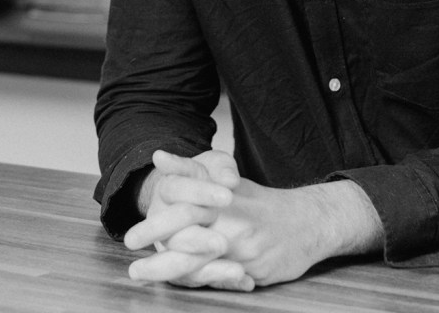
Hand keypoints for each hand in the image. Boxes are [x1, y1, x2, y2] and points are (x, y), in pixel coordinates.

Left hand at [129, 169, 382, 289]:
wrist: (309, 222)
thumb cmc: (259, 205)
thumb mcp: (226, 181)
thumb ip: (191, 171)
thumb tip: (158, 156)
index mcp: (223, 194)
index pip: (185, 198)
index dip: (156, 219)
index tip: (130, 234)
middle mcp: (233, 216)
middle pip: (187, 229)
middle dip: (156, 241)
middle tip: (131, 254)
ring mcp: (243, 243)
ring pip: (199, 259)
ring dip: (166, 267)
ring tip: (139, 272)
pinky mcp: (253, 268)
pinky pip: (219, 278)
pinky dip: (196, 280)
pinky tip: (176, 282)